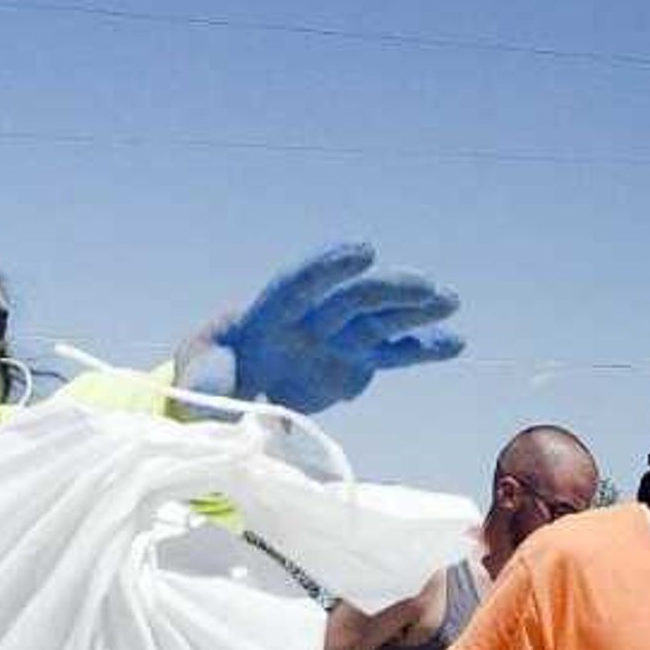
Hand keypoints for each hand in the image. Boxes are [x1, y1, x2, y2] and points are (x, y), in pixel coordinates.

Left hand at [185, 245, 464, 414]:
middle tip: (427, 287)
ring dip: (413, 309)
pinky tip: (454, 343)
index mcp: (268, 313)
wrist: (228, 393)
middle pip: (351, 299)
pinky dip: (420, 348)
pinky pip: (391, 353)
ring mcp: (336, 339)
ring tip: (449, 301)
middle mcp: (310, 318)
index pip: (301, 283)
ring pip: (378, 319)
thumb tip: (215, 399)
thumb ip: (204, 382)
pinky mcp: (354, 364)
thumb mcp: (195, 377)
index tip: (363, 250)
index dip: (329, 267)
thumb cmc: (208, 375)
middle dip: (387, 291)